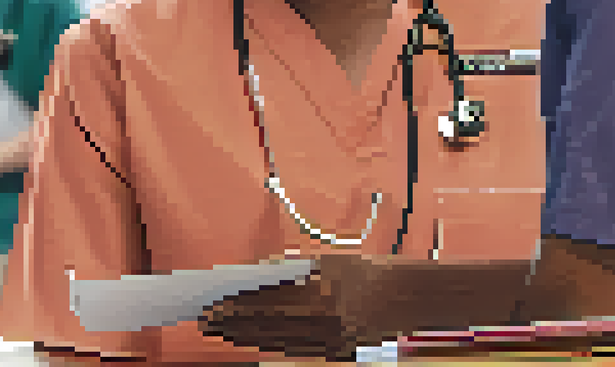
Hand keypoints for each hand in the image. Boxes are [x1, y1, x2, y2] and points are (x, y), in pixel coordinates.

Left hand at [201, 253, 530, 356]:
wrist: (408, 297)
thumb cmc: (368, 272)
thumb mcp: (329, 262)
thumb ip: (293, 269)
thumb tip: (258, 271)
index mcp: (321, 295)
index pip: (266, 304)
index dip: (235, 308)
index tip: (212, 307)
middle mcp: (324, 322)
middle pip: (267, 326)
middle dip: (233, 325)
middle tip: (205, 323)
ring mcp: (331, 340)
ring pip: (278, 341)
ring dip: (246, 337)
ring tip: (221, 332)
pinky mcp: (336, 351)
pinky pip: (296, 349)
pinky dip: (271, 344)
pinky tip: (254, 340)